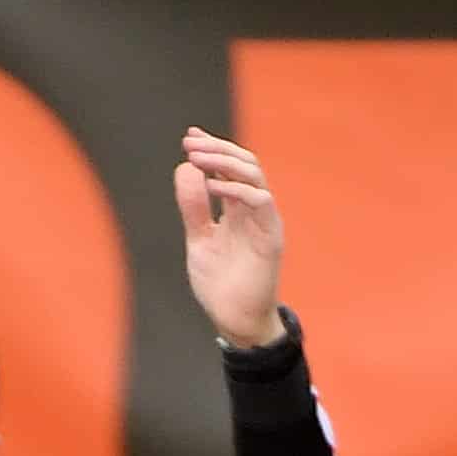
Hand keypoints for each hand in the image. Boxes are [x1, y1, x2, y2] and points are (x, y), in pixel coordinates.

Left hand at [177, 127, 285, 347]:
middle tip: (191, 142)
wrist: (233, 318)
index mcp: (236, 209)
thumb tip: (185, 168)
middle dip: (217, 149)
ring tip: (198, 157)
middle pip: (244, 164)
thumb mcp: (199, 239)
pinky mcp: (271, 236)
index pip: (228, 169)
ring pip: (255, 175)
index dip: (212, 150)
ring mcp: (263, 221)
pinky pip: (262, 201)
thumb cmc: (219, 282)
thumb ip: (194, 208)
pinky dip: (238, 188)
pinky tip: (213, 184)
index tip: (190, 137)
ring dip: (226, 161)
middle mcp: (252, 210)